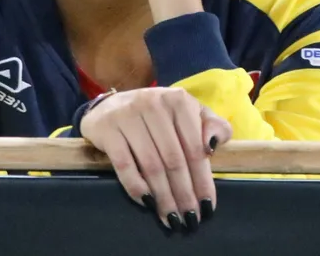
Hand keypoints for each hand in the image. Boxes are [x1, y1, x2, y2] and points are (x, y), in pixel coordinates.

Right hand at [79, 87, 232, 233]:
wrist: (110, 106)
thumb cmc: (157, 115)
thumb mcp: (188, 112)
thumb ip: (212, 125)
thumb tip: (213, 146)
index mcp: (178, 101)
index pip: (194, 147)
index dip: (202, 180)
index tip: (207, 205)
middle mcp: (154, 104)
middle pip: (173, 160)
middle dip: (184, 194)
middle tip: (190, 218)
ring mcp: (128, 116)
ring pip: (151, 165)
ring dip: (163, 197)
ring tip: (171, 218)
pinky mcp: (107, 129)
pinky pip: (124, 165)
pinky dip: (136, 187)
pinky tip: (147, 204)